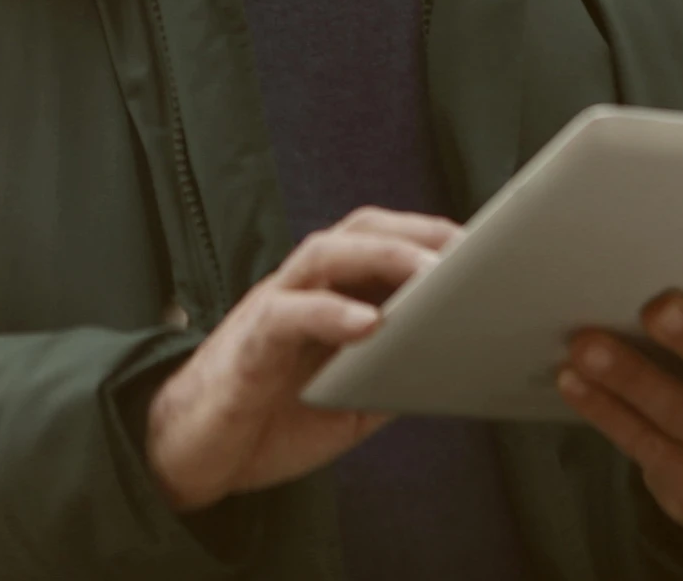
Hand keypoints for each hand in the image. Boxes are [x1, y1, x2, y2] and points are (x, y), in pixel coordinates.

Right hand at [144, 207, 459, 511]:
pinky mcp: (249, 343)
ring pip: (323, 254)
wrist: (194, 452)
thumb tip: (455, 364)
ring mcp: (271, 309)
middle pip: (356, 231)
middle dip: (416, 232)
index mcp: (327, 297)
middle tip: (470, 249)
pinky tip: (366, 324)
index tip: (488, 247)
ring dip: (381, 257)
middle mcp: (300, 289)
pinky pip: (287, 314)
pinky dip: (329, 312)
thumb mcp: (350, 399)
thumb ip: (392, 372)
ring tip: (430, 273)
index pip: (381, 244)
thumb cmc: (268, 417)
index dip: (432, 238)